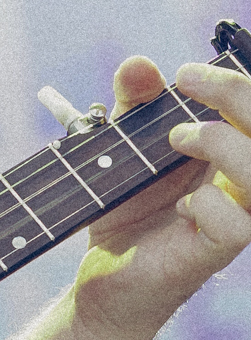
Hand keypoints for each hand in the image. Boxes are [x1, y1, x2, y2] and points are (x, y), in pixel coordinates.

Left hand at [70, 53, 250, 339]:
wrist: (102, 275)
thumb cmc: (125, 211)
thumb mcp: (124, 148)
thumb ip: (134, 106)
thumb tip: (139, 64)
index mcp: (232, 153)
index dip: (235, 83)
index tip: (186, 72)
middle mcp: (241, 183)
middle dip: (237, 95)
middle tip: (186, 82)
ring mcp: (235, 218)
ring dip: (224, 143)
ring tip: (176, 138)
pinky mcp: (213, 252)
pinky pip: (237, 226)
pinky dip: (210, 205)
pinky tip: (183, 205)